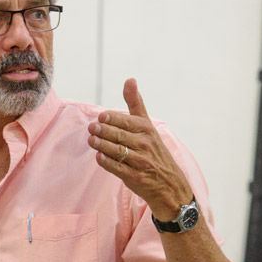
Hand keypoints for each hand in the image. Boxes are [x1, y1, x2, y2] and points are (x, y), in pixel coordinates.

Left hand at [87, 78, 194, 221]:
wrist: (169, 183)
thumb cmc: (153, 150)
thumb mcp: (147, 125)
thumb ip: (135, 103)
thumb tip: (129, 79)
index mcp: (146, 129)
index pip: (128, 122)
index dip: (114, 119)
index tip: (102, 116)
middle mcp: (144, 144)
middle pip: (121, 136)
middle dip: (105, 131)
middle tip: (92, 127)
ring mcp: (140, 161)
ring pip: (118, 151)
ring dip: (104, 146)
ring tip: (91, 140)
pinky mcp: (134, 177)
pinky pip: (119, 168)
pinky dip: (108, 163)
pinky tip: (99, 157)